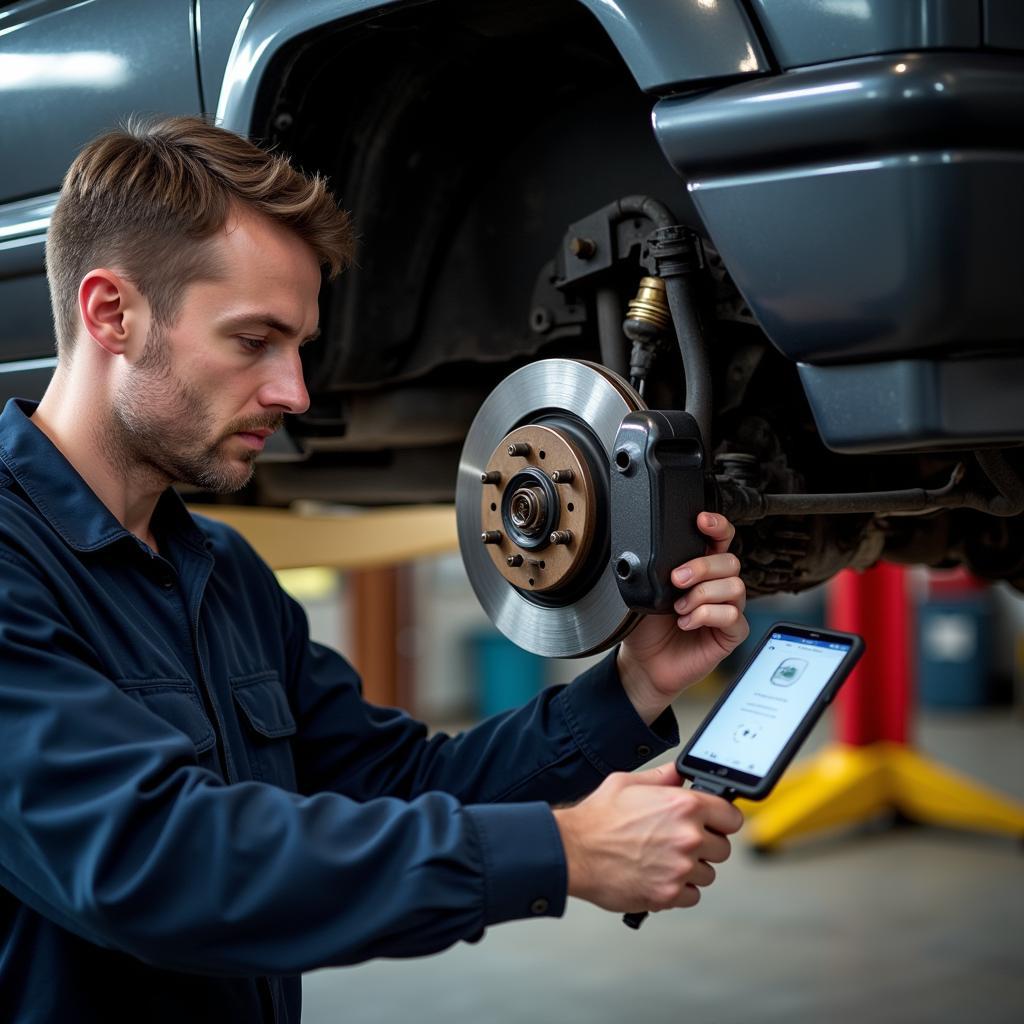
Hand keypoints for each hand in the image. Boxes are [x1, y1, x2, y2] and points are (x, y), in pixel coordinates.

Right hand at [553, 763, 742, 912]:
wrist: (573, 851)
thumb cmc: (597, 817)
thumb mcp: (629, 782)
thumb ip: (663, 777)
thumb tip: (680, 773)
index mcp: (683, 805)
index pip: (732, 816)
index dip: (721, 819)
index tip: (712, 823)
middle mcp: (688, 837)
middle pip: (723, 848)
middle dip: (705, 845)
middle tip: (678, 841)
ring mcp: (680, 869)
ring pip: (708, 874)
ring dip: (691, 868)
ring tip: (663, 859)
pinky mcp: (669, 894)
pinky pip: (692, 896)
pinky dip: (679, 890)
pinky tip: (659, 875)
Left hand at [617, 512, 748, 724]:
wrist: (644, 664)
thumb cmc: (645, 628)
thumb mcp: (645, 591)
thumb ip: (657, 570)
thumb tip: (660, 552)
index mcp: (700, 570)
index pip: (720, 540)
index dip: (718, 526)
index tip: (701, 521)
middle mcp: (717, 586)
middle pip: (730, 561)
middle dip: (702, 566)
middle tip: (676, 580)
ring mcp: (727, 609)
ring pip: (735, 586)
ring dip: (702, 595)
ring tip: (679, 609)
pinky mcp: (732, 634)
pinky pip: (733, 615)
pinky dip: (706, 616)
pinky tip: (686, 623)